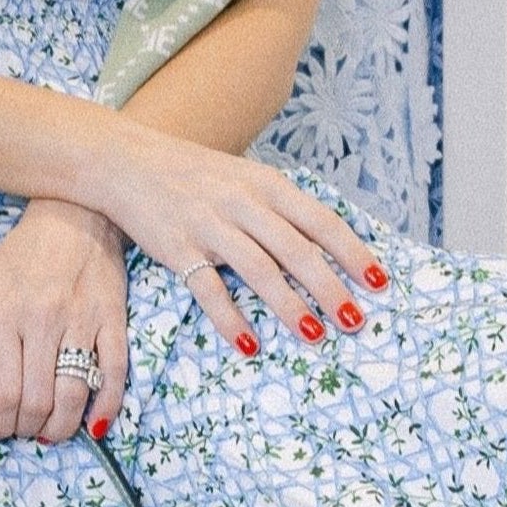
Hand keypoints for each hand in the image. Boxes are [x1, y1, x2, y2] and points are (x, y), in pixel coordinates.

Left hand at [0, 197, 127, 442]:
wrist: (72, 215)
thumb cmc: (17, 261)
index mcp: (1, 315)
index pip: (2, 393)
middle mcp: (40, 319)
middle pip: (37, 402)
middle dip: (28, 428)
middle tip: (24, 428)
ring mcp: (80, 321)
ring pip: (74, 396)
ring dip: (61, 427)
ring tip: (51, 430)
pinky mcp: (112, 321)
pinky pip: (113, 376)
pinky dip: (105, 408)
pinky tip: (92, 424)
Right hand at [84, 121, 389, 353]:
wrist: (127, 161)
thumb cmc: (196, 176)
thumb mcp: (246, 179)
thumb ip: (283, 209)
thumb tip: (331, 244)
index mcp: (266, 185)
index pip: (320, 221)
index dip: (352, 253)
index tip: (379, 283)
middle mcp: (242, 203)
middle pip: (296, 250)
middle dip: (330, 288)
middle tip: (356, 321)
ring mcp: (210, 225)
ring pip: (259, 269)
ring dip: (290, 306)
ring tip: (315, 336)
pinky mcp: (178, 249)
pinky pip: (208, 289)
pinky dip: (230, 318)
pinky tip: (249, 344)